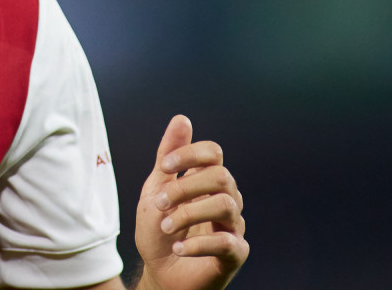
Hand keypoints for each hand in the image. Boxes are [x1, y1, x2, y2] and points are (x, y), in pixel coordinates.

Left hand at [134, 115, 247, 289]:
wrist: (159, 274)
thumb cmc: (159, 231)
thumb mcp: (156, 189)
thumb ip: (169, 157)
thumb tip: (182, 118)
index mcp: (207, 182)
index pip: (213, 153)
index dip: (190, 153)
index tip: (165, 166)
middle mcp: (225, 199)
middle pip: (221, 176)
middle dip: (186, 187)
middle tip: (160, 203)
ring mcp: (233, 226)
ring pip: (226, 205)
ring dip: (188, 214)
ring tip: (166, 227)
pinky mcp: (235, 254)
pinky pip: (226, 242)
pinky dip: (197, 244)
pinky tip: (177, 247)